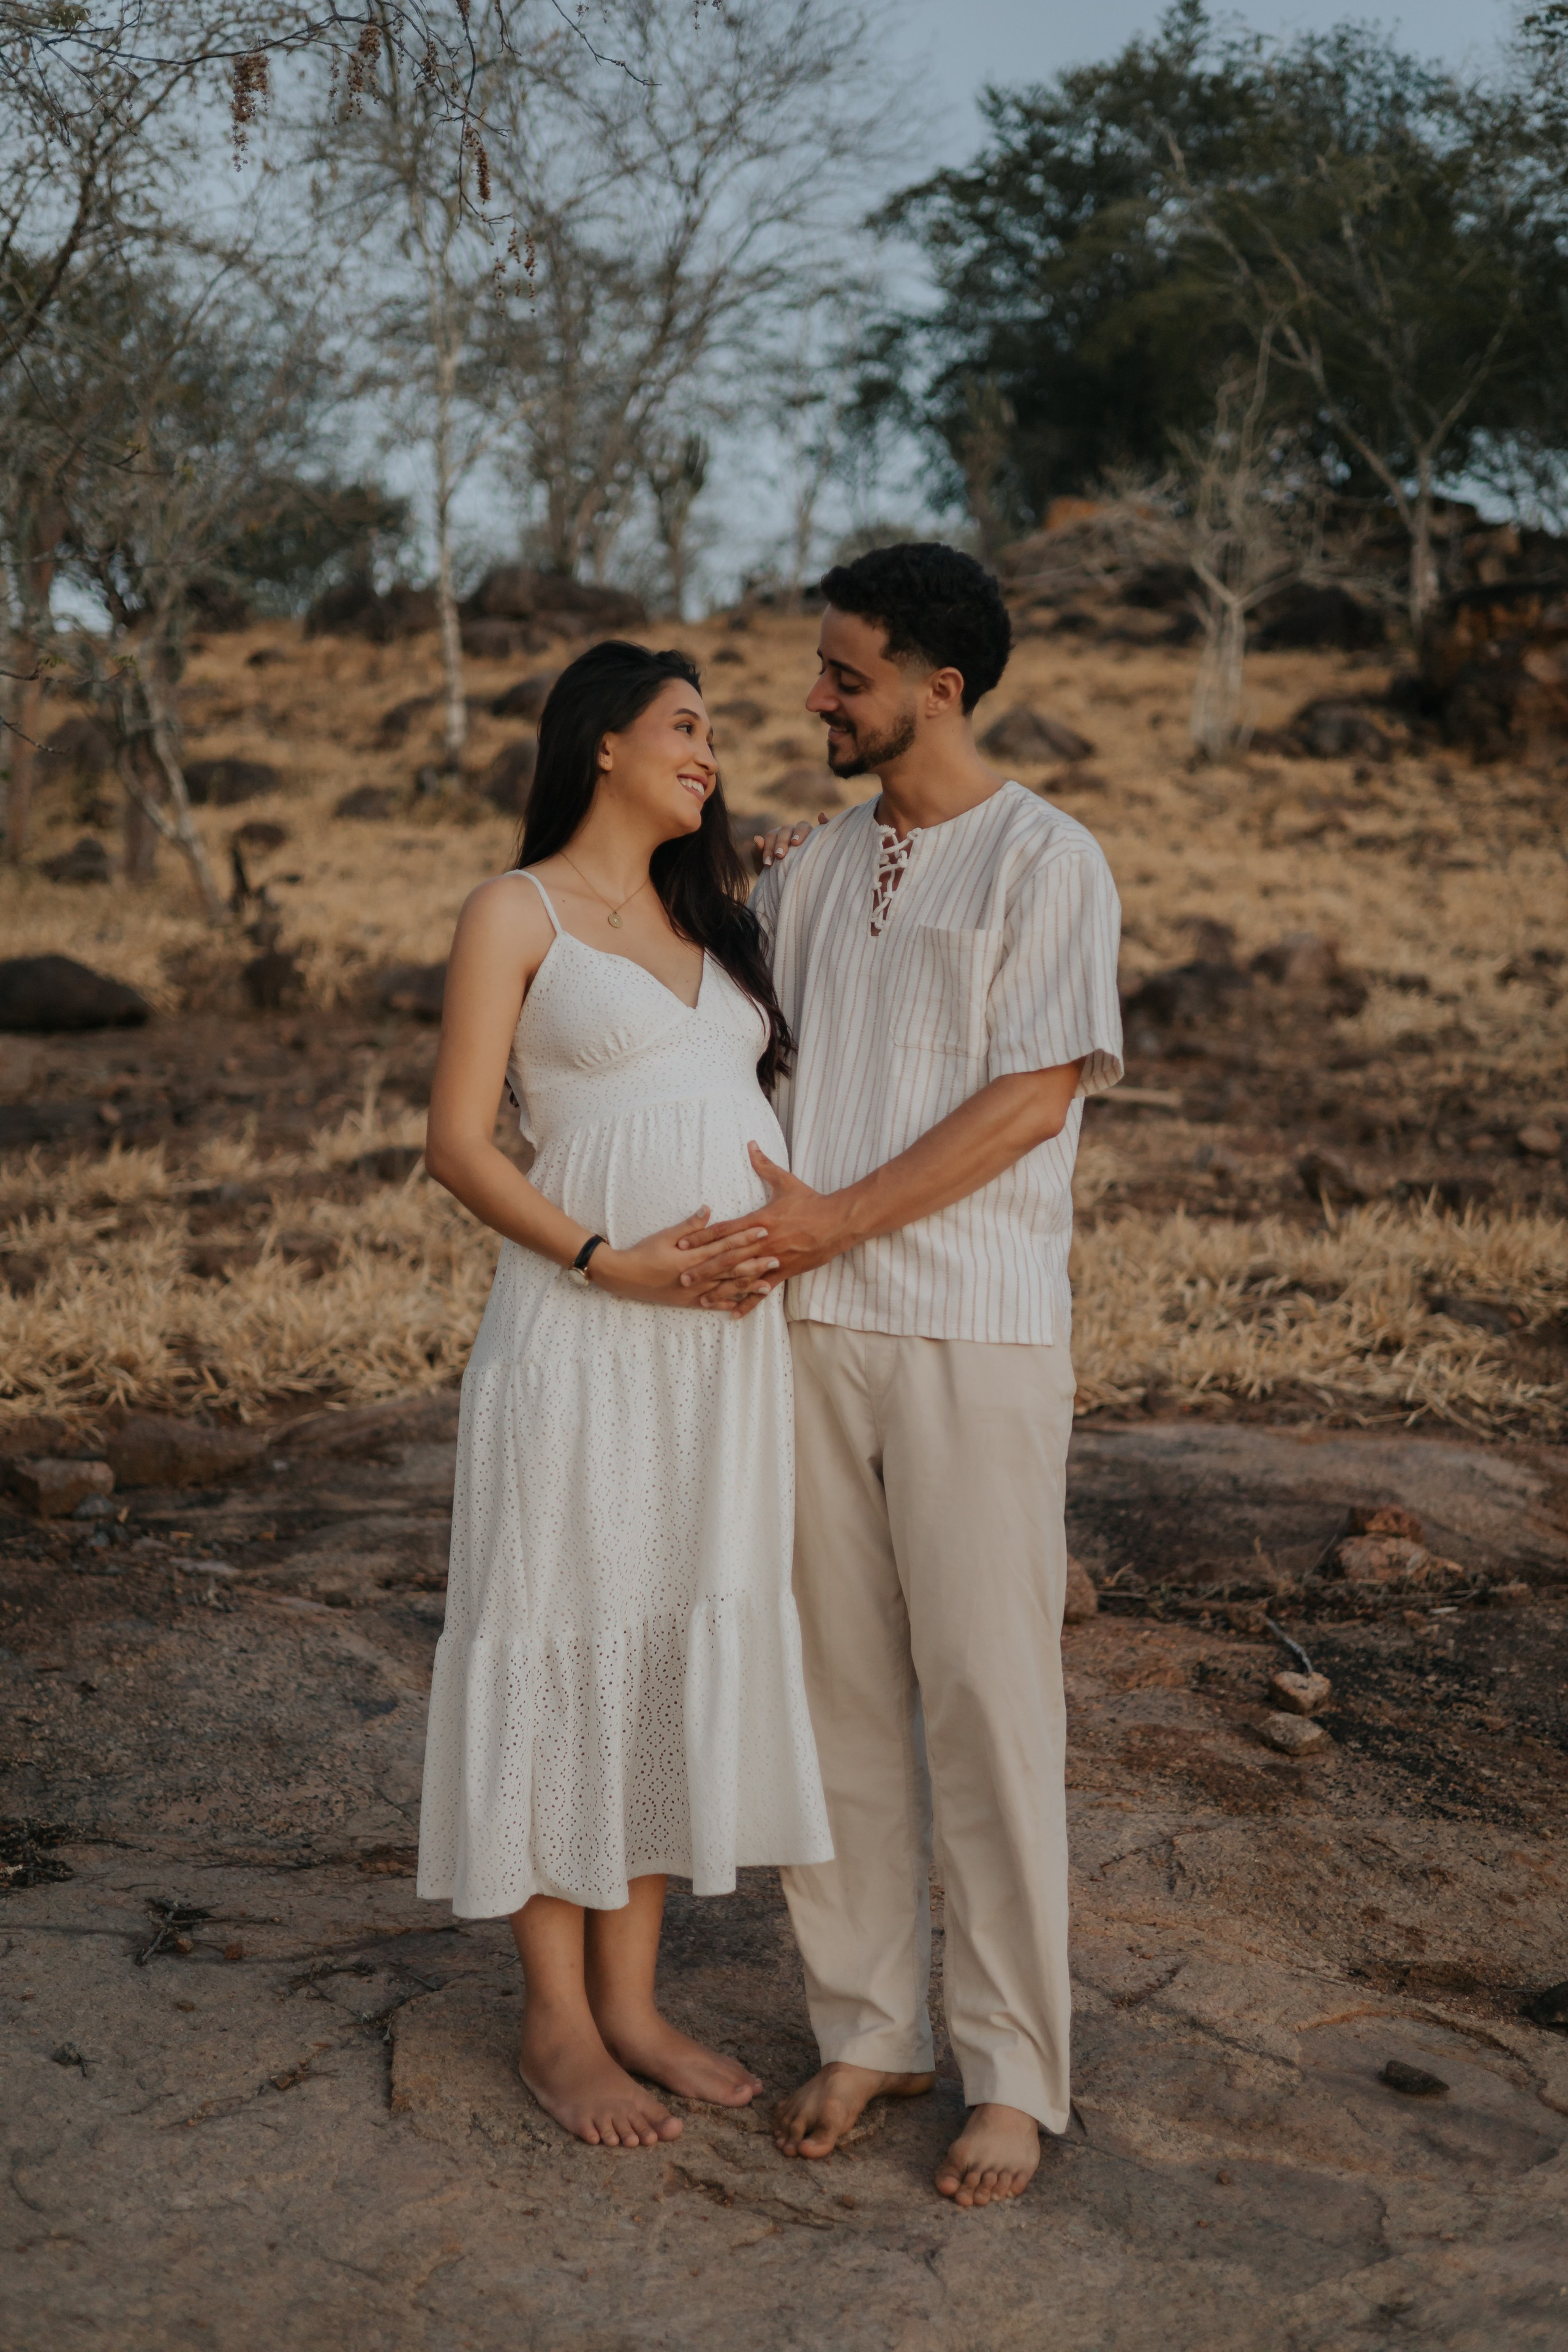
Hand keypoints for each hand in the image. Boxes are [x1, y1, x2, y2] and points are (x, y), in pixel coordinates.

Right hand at [588, 1208, 778, 1308]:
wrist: (623, 1277)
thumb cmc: (643, 1252)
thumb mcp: (664, 1235)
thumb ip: (689, 1225)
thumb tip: (708, 1209)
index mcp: (691, 1256)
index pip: (723, 1245)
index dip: (744, 1237)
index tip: (763, 1230)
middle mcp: (696, 1276)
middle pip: (731, 1268)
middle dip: (755, 1263)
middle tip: (777, 1258)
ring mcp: (693, 1291)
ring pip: (726, 1288)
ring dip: (748, 1286)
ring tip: (769, 1284)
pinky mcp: (688, 1302)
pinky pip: (713, 1305)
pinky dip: (728, 1305)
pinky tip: (745, 1306)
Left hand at [678, 1146, 851, 1317]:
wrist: (838, 1222)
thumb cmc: (811, 1201)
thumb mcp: (786, 1182)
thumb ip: (764, 1165)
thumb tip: (751, 1144)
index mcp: (760, 1221)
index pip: (724, 1230)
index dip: (702, 1237)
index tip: (682, 1243)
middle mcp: (763, 1242)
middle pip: (727, 1257)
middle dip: (703, 1268)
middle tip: (682, 1277)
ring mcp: (773, 1259)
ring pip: (742, 1277)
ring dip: (720, 1289)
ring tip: (701, 1299)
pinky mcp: (784, 1272)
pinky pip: (763, 1291)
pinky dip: (748, 1303)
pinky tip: (733, 1314)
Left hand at [751, 810, 829, 872]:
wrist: (787, 883)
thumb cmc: (775, 873)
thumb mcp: (763, 866)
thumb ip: (758, 853)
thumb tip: (757, 838)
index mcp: (778, 835)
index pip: (773, 835)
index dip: (769, 848)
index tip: (768, 863)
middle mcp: (791, 831)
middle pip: (786, 830)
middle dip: (782, 842)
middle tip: (779, 856)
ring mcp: (806, 834)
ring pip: (803, 826)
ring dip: (799, 833)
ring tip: (795, 843)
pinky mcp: (818, 838)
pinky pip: (823, 828)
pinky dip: (824, 821)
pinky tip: (822, 816)